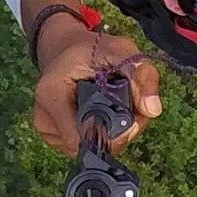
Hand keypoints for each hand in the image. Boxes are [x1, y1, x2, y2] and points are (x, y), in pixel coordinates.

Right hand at [32, 24, 161, 154]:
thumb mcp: (121, 50)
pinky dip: (98, 134)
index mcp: (52, 93)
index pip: (84, 137)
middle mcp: (44, 117)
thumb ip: (141, 74)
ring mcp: (46, 130)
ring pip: (88, 148)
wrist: (65, 49)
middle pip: (90, 145)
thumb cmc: (92, 49)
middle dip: (118, 131)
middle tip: (126, 104)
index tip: (130, 114)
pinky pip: (82, 146)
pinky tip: (100, 112)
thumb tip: (153, 110)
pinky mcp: (52, 137)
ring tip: (111, 104)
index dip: (115, 132)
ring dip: (110, 133)